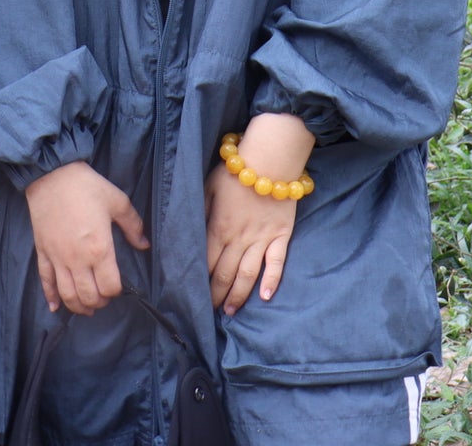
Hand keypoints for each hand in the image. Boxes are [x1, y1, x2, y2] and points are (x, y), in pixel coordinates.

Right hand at [23, 160, 147, 315]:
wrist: (52, 174)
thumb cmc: (86, 186)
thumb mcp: (117, 201)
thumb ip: (133, 225)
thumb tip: (144, 245)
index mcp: (99, 249)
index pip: (110, 287)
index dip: (116, 292)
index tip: (117, 286)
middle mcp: (78, 259)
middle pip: (89, 296)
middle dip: (99, 302)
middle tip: (103, 297)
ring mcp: (58, 258)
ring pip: (67, 295)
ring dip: (78, 307)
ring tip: (86, 307)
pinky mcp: (43, 252)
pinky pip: (45, 281)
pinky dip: (50, 297)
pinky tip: (55, 307)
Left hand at [205, 115, 311, 314]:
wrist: (270, 159)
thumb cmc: (235, 170)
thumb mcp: (208, 186)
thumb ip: (200, 210)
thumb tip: (190, 230)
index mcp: (219, 226)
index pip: (206, 261)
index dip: (199, 280)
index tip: (192, 294)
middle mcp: (239, 238)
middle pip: (225, 273)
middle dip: (216, 294)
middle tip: (209, 312)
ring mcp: (262, 239)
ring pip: (248, 275)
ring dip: (239, 295)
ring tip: (231, 311)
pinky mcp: (281, 236)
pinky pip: (277, 263)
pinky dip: (272, 281)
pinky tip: (266, 297)